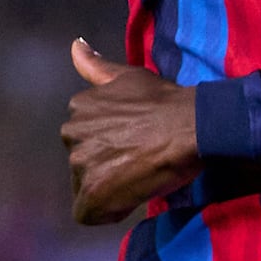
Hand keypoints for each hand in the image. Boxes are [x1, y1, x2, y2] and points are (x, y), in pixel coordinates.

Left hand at [62, 39, 199, 224]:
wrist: (189, 127)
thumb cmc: (164, 102)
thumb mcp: (128, 76)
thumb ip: (96, 66)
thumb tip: (75, 45)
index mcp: (78, 108)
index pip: (85, 138)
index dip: (112, 146)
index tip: (135, 143)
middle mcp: (72, 134)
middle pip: (84, 163)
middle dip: (107, 167)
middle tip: (139, 162)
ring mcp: (81, 164)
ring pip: (88, 187)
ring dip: (111, 187)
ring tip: (140, 177)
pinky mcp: (93, 193)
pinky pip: (89, 214)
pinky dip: (109, 211)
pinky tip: (131, 198)